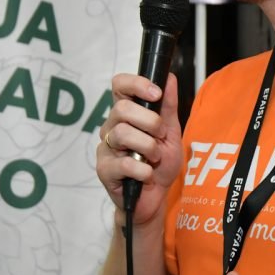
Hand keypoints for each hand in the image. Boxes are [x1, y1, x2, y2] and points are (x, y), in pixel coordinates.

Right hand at [96, 72, 181, 225]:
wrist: (155, 198)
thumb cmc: (160, 164)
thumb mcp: (171, 132)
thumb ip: (169, 106)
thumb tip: (169, 77)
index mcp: (127, 114)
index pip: (119, 85)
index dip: (136, 84)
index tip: (156, 93)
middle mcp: (112, 127)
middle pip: (122, 109)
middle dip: (150, 122)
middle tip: (160, 136)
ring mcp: (106, 148)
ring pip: (123, 134)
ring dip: (148, 147)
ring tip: (154, 158)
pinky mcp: (104, 170)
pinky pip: (123, 162)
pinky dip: (143, 169)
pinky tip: (147, 174)